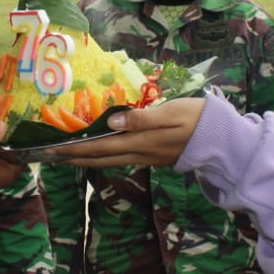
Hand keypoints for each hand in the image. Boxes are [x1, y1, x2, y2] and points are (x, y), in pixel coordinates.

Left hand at [47, 98, 205, 166]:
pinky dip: (103, 155)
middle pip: (100, 158)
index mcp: (141, 142)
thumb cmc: (198, 120)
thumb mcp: (172, 114)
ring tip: (67, 154)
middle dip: (73, 157)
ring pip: (109, 160)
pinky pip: (120, 157)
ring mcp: (146, 157)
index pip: (100, 147)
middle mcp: (139, 153)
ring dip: (86, 158)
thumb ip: (142, 119)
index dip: (74, 149)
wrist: (224, 139)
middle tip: (49, 155)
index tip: (51, 149)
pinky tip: (98, 150)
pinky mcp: (152, 156)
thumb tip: (112, 121)